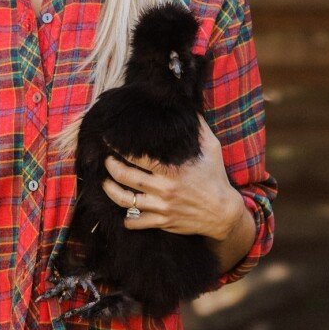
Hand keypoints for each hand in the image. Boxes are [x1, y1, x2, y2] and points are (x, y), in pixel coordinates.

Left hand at [101, 114, 244, 241]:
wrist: (224, 213)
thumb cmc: (216, 178)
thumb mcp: (212, 149)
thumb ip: (199, 128)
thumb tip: (188, 107)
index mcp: (172, 169)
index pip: (137, 157)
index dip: (119, 148)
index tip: (109, 141)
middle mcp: (163, 188)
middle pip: (125, 177)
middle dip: (110, 167)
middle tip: (106, 161)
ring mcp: (161, 206)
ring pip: (125, 200)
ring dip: (111, 191)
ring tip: (105, 184)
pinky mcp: (162, 221)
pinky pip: (136, 222)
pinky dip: (127, 219)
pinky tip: (122, 213)